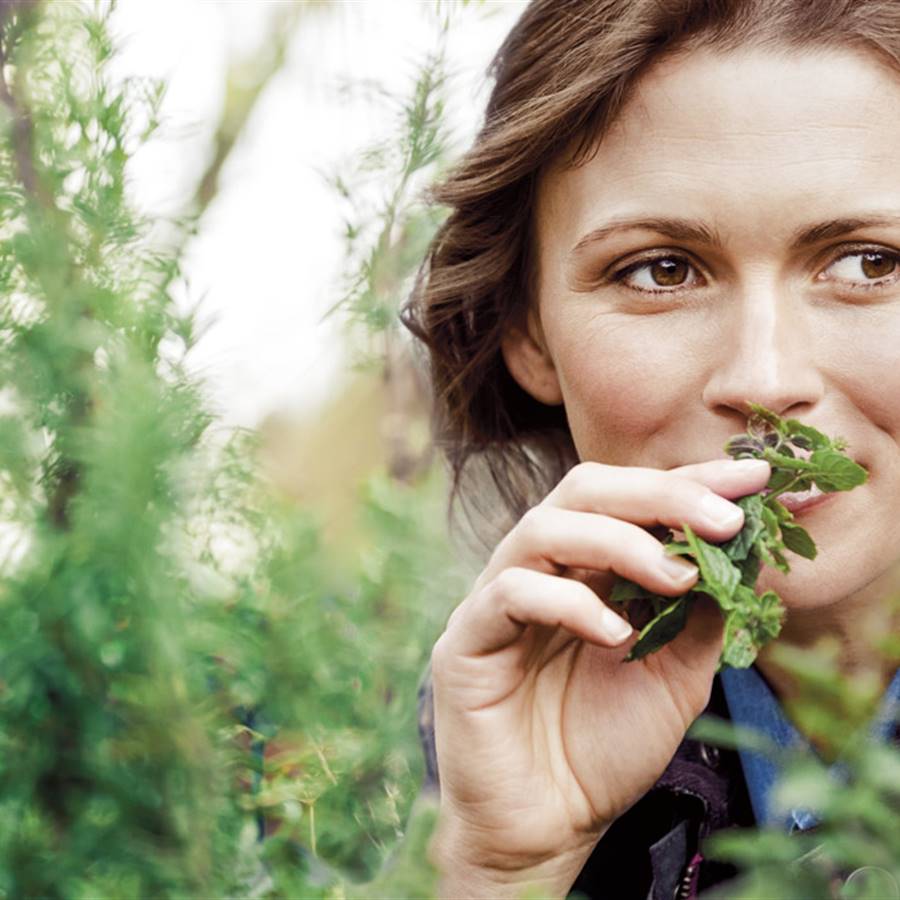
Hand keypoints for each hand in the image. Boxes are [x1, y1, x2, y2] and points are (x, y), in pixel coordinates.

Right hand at [428, 457, 770, 894]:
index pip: (631, 501)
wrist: (550, 825)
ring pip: (543, 528)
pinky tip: (615, 635)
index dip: (689, 482)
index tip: (753, 479)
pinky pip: (510, 593)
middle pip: (582, 492)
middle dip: (657, 495)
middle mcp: (540, 569)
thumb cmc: (607, 747)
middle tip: (722, 519)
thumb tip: (739, 552)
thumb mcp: (676, 674)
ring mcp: (496, 598)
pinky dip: (568, 602)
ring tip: (677, 578)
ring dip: (618, 541)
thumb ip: (698, 614)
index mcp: (584, 569)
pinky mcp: (466, 639)